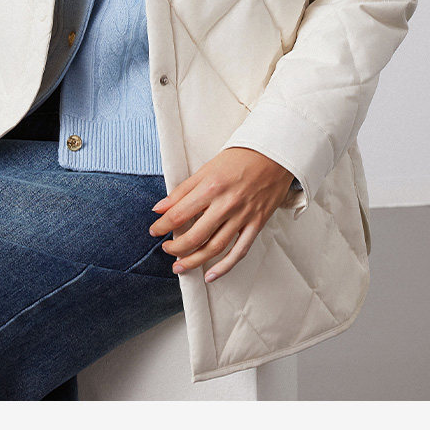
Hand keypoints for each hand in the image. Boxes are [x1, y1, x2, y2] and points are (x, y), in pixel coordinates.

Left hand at [148, 147, 294, 282]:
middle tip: (167, 249)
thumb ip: (181, 191)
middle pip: (195, 236)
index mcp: (211, 187)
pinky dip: (225, 266)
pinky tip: (211, 275)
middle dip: (176, 248)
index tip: (155, 231)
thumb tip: (159, 208)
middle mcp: (226, 204)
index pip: (178, 214)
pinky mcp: (257, 223)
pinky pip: (240, 250)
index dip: (162, 226)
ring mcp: (243, 216)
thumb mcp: (206, 169)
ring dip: (194, 261)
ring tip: (180, 266)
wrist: (274, 154)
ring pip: (215, 247)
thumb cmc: (240, 158)